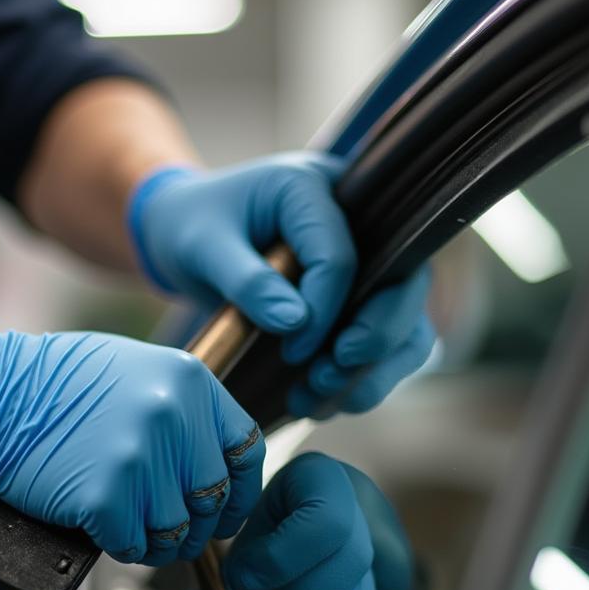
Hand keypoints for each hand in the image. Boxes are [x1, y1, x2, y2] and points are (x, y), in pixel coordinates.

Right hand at [0, 322, 264, 564]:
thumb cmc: (53, 385)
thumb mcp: (135, 371)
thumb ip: (181, 409)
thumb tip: (208, 459)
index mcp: (188, 381)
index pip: (246, 450)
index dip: (239, 490)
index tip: (224, 508)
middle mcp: (173, 417)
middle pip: (214, 498)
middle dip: (194, 523)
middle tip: (168, 526)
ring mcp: (140, 459)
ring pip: (176, 530)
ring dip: (157, 541)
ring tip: (132, 527)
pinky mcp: (105, 497)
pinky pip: (133, 545)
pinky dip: (121, 546)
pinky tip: (103, 527)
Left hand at [127, 153, 433, 415]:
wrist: (182, 233)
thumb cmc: (191, 229)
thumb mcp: (205, 248)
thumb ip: (248, 281)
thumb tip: (295, 323)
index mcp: (313, 187)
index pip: (342, 255)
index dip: (325, 310)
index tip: (291, 350)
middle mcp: (355, 217)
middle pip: (403, 282)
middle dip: (374, 339)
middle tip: (327, 377)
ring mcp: (365, 258)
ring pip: (406, 320)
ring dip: (373, 369)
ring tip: (320, 400)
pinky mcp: (358, 296)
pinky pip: (383, 343)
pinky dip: (360, 379)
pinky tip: (317, 403)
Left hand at [186, 452, 393, 589]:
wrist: (306, 511)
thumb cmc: (262, 522)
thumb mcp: (237, 536)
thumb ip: (218, 587)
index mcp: (324, 483)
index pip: (326, 523)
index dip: (279, 560)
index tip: (236, 581)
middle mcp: (363, 520)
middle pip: (348, 571)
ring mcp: (377, 563)